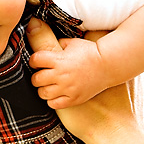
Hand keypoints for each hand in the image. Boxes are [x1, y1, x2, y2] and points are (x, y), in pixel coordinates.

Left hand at [26, 18, 143, 143]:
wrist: (109, 64)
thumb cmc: (91, 52)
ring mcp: (67, 88)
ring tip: (49, 86)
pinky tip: (57, 95)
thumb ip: (59, 44)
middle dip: (37, 76)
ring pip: (43, 93)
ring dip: (43, 89)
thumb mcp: (73, 43)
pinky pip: (54, 104)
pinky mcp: (74, 98)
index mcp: (59, 59)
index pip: (35, 60)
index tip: (37, 62)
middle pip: (36, 79)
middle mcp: (61, 75)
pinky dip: (52, 100)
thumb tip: (48, 40)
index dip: (34, 60)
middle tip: (42, 75)